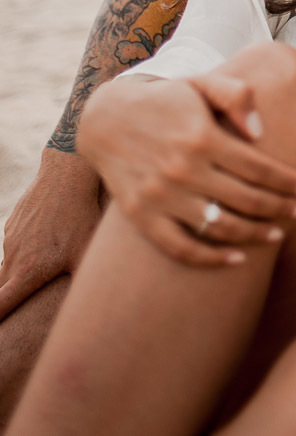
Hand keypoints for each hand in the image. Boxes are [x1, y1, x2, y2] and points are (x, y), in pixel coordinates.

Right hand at [0, 149, 102, 319]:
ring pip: (8, 268)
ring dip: (18, 276)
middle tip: (20, 306)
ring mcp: (9, 240)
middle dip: (6, 302)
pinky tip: (44, 241)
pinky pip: (13, 247)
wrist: (66, 174)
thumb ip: (86, 282)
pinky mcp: (12, 224)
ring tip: (42, 268)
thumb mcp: (87, 252)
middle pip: (1, 291)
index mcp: (28, 272)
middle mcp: (13, 258)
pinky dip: (23, 252)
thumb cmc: (81, 215)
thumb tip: (97, 310)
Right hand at [77, 69, 295, 267]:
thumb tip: (261, 134)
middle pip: (245, 199)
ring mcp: (161, 196)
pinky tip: (238, 259)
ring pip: (220, 226)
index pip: (257, 166)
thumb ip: (236, 96)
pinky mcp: (142, 217)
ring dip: (255, 234)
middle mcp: (182, 169)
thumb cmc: (167, 100)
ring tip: (278, 234)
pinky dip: (211, 259)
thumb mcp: (202, 84)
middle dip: (280, 208)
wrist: (107, 119)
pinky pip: (181, 248)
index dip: (286, 181)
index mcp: (202, 136)